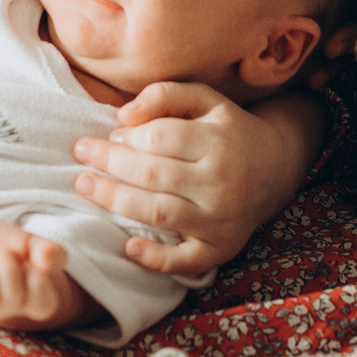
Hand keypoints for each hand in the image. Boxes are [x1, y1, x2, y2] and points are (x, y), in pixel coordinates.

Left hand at [0, 221, 89, 330]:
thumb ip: (46, 249)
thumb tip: (47, 260)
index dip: (36, 276)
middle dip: (5, 262)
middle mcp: (7, 310)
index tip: (26, 257)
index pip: (43, 303)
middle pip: (13, 297)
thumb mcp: (26, 239)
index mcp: (32, 299)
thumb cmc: (0, 244)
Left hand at [72, 82, 326, 275]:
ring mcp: (221, 220)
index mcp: (217, 141)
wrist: (276, 166)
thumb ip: (163, 95)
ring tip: (85, 187)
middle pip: (153, 174)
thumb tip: (121, 116)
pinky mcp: (221, 248)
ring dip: (116, 201)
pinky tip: (128, 248)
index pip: (160, 138)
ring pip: (159, 213)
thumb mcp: (204, 98)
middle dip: (109, 165)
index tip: (105, 135)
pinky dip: (156, 259)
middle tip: (79, 155)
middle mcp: (221, 183)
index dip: (126, 136)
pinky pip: (186, 261)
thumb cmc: (227, 129)